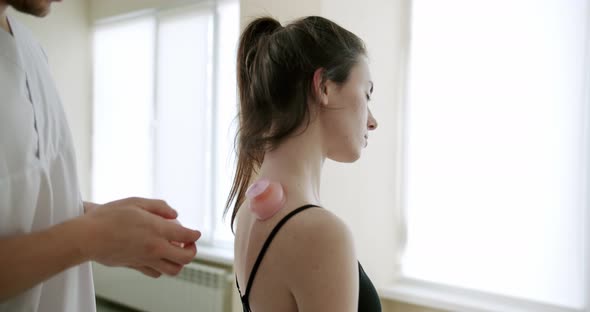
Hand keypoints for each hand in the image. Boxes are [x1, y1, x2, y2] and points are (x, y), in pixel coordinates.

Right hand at [80, 197, 200, 276]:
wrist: (86, 237)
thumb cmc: (108, 217)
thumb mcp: (136, 202)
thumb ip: (159, 207)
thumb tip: (175, 215)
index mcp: (157, 230)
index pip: (187, 236)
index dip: (195, 234)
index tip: (195, 233)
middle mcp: (155, 247)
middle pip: (186, 258)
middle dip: (192, 251)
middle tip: (188, 244)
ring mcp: (145, 259)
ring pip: (173, 270)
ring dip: (179, 262)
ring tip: (175, 252)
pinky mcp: (135, 267)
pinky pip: (156, 273)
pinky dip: (162, 268)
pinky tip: (158, 257)